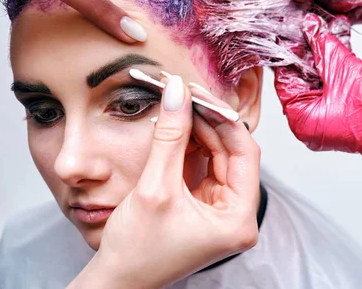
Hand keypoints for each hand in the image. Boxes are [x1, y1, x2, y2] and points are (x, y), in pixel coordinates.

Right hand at [70, 76, 260, 288]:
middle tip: (184, 94)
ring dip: (198, 131)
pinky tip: (177, 126)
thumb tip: (177, 92)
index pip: (245, 154)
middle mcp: (237, 215)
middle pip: (232, 152)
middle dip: (208, 122)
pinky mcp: (204, 205)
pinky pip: (204, 166)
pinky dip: (190, 146)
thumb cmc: (136, 251)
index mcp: (239, 219)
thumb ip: (170, 136)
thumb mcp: (155, 187)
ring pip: (218, 156)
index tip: (199, 94)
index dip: (223, 119)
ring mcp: (221, 210)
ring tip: (178, 105)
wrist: (116, 281)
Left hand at [274, 14, 361, 179]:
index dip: (288, 50)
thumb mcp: (345, 70)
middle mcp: (310, 122)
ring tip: (325, 24)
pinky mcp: (342, 110)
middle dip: (307, 47)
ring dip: (324, 50)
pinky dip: (336, 62)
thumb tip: (309, 27)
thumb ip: (323, 46)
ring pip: (318, 76)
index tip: (289, 29)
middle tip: (308, 22)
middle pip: (300, 76)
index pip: (284, 79)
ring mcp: (327, 117)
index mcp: (301, 120)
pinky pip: (333, 82)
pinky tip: (338, 36)